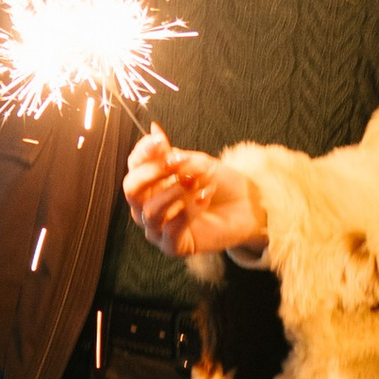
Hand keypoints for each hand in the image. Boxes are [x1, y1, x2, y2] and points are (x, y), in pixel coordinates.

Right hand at [124, 127, 265, 257]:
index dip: (143, 152)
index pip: (134, 167)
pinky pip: (170, 232)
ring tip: (197, 183)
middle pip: (132, 190)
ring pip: (150, 211)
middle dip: (152, 173)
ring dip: (175, 192)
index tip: (161, 141)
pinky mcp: (173, 246)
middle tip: (176, 165)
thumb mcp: (196, 163)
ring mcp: (158, 229)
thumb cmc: (218, 184)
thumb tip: (153, 132)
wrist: (246, 205)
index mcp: (150, 184)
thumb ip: (173, 154)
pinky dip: (187, 212)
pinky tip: (203, 198)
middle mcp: (147, 207)